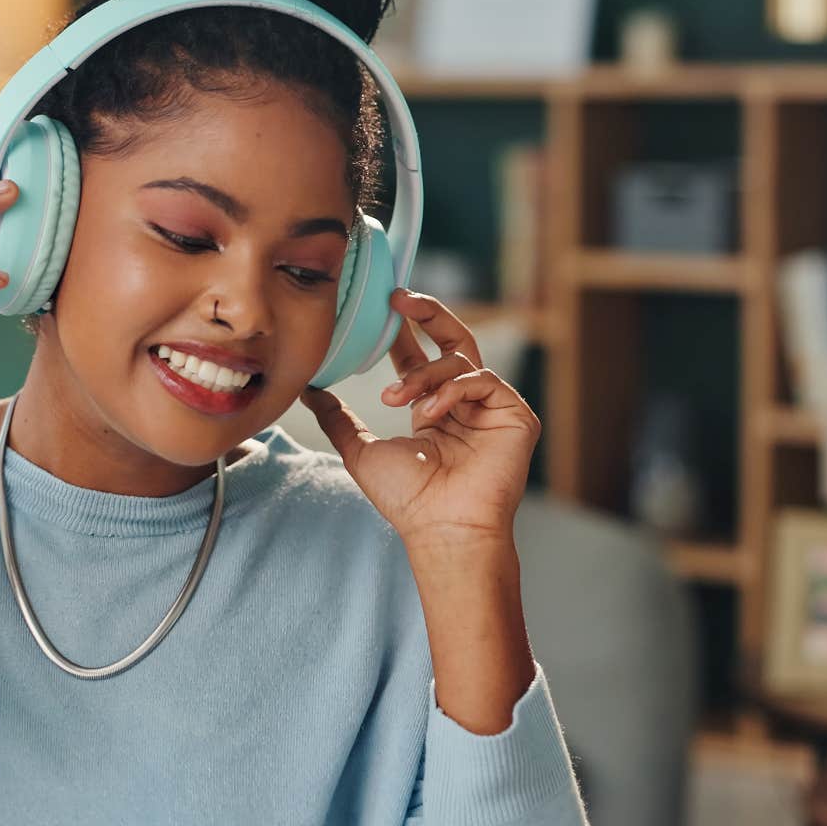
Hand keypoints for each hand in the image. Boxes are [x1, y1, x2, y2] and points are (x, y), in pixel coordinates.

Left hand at [299, 289, 540, 559]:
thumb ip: (338, 418)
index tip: (382, 306)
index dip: (403, 331)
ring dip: (423, 374)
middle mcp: (465, 405)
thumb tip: (311, 390)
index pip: (421, 358)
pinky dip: (452, 389)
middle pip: (453, 340)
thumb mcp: (360, 450)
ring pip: (460, 360)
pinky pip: (484, 380)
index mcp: (434, 410)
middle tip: (397, 297)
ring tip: (397, 399)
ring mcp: (492, 409)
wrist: (442, 529)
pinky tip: (429, 411)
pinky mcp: (515, 416)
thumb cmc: (407, 499)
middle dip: (427, 313)